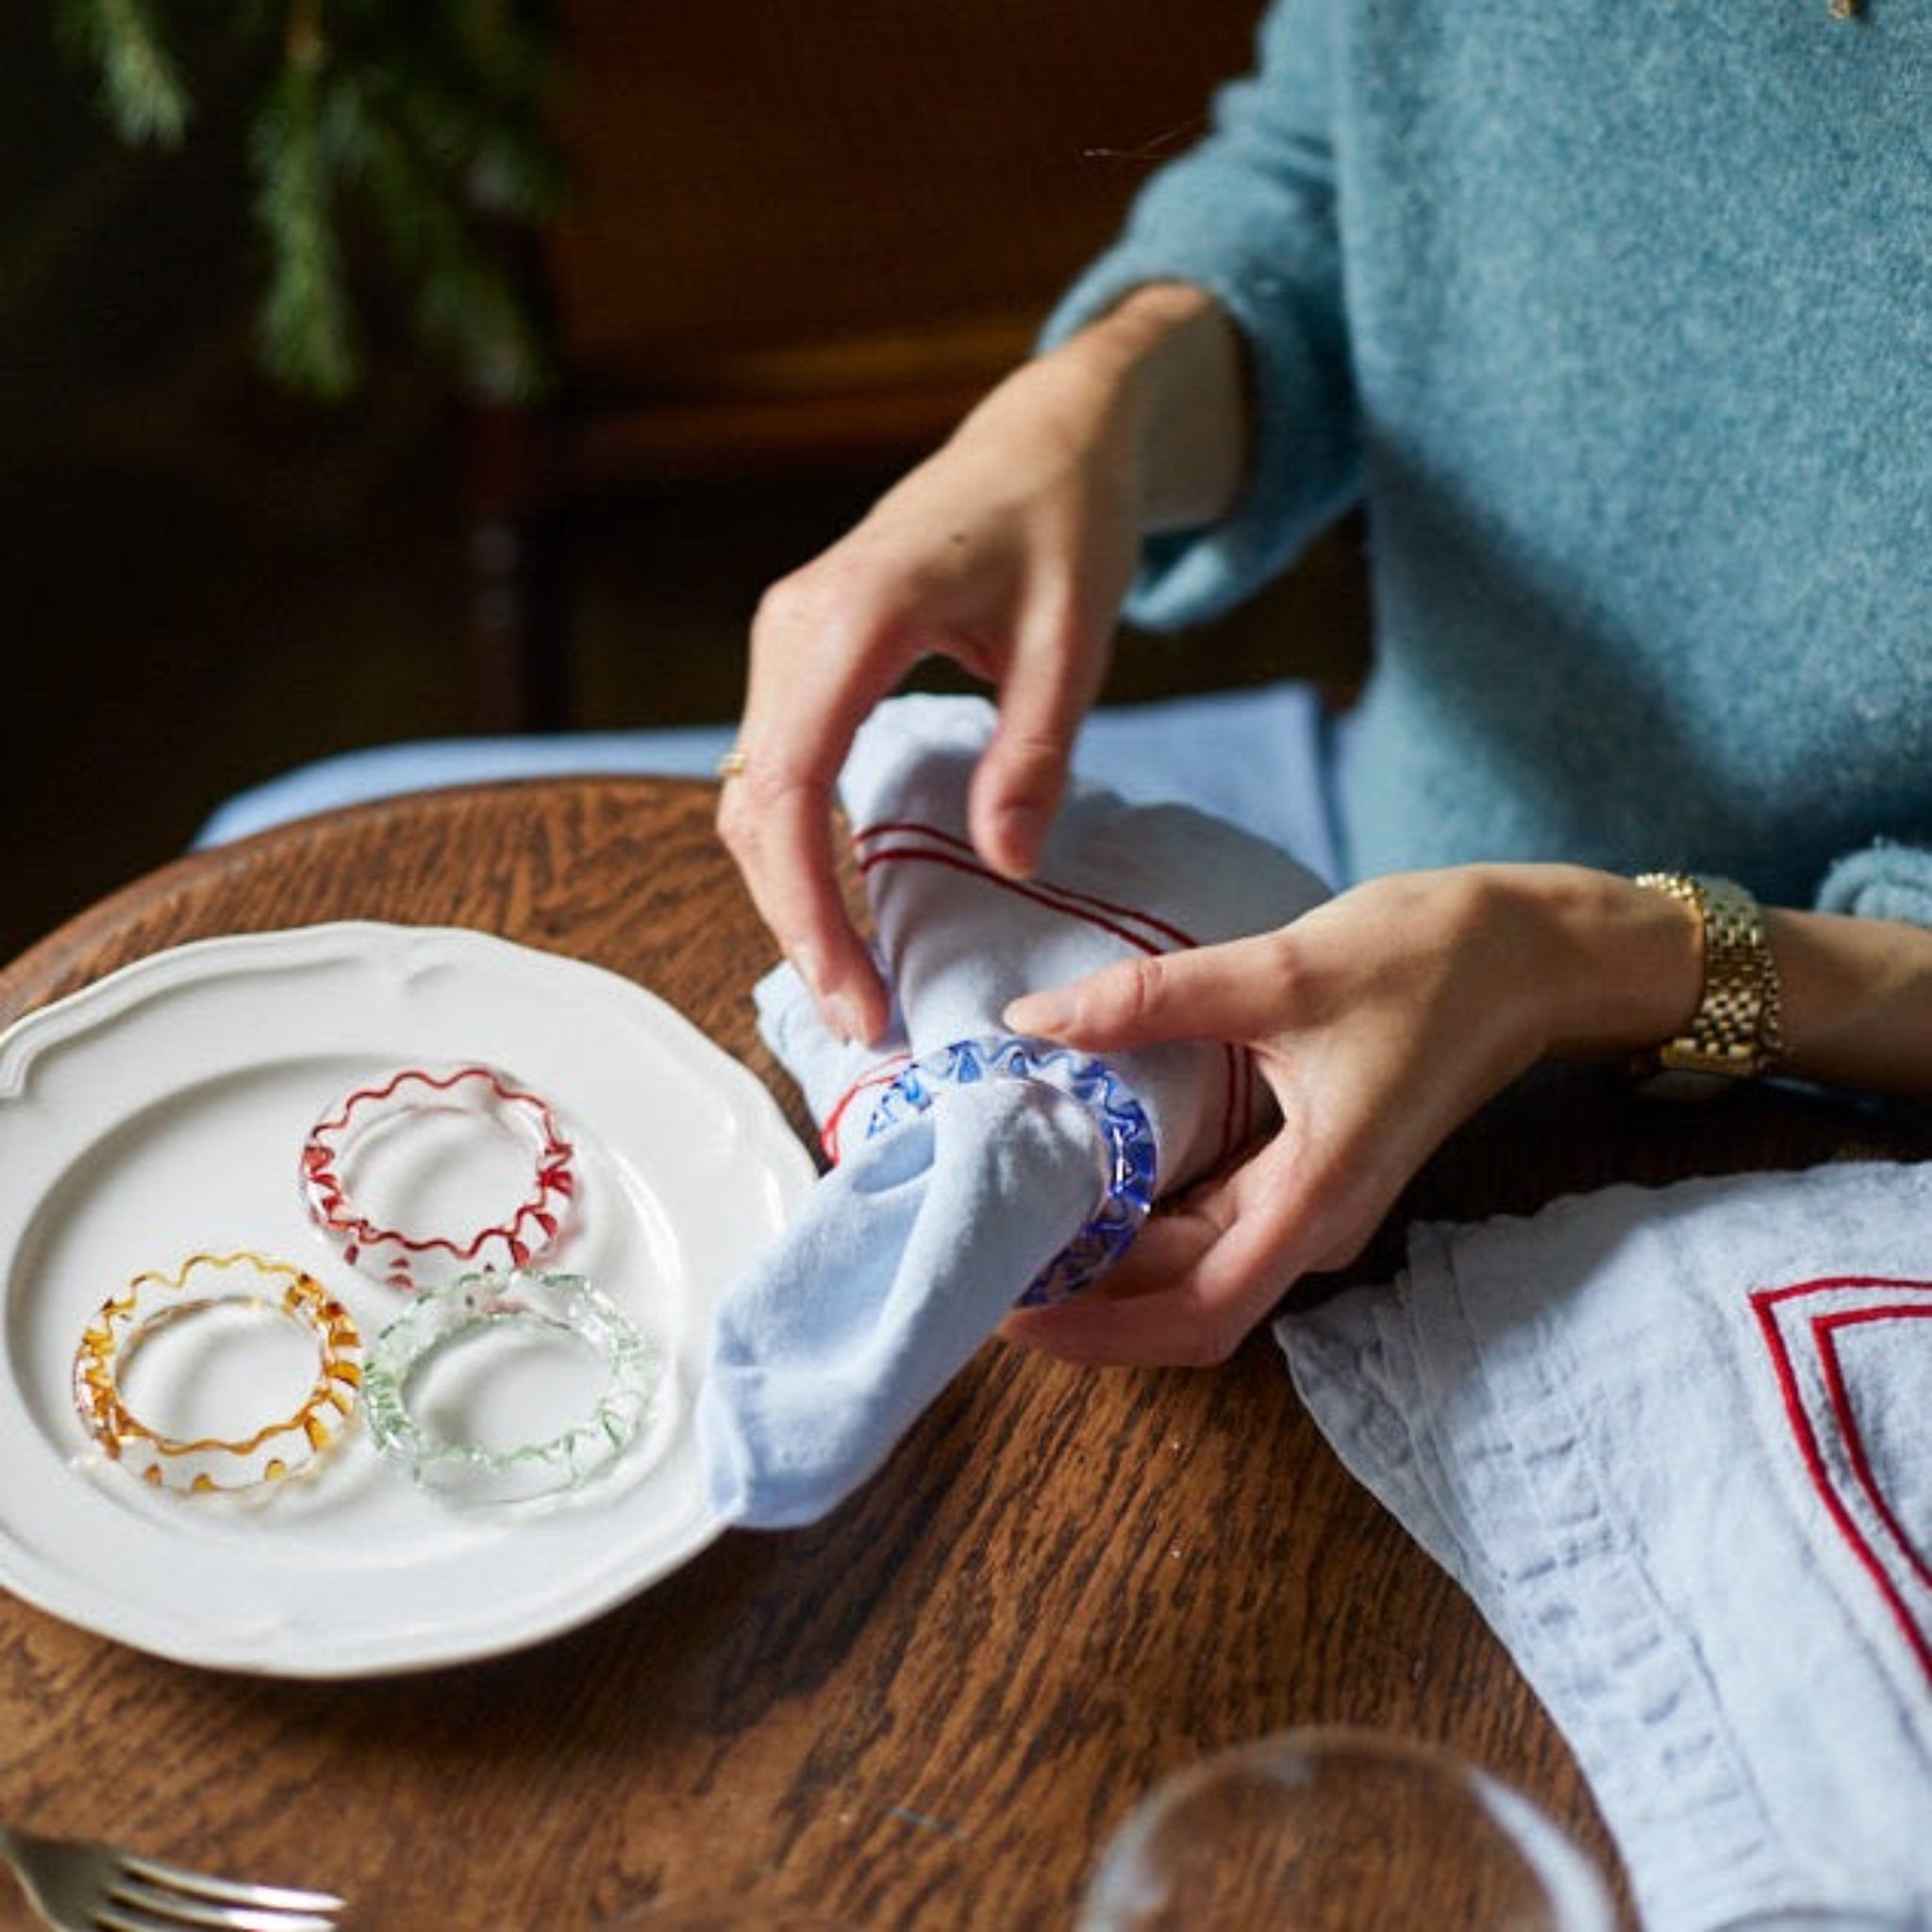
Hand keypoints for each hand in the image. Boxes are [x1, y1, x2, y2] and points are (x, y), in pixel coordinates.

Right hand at [718, 284, 1248, 1045]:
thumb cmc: (1066, 523)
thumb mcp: (1075, 638)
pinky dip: (796, 851)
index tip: (856, 997)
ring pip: (750, 796)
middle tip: (864, 1021)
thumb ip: (1034, 751)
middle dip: (796, 923)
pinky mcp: (801, 657)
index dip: (807, 907)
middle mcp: (791, 628)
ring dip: (790, 894)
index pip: (789, 788)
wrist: (1044, 440)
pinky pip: (774, 770)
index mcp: (850, 617)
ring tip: (856, 984)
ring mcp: (785, 641)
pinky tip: (844, 908)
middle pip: (751, 806)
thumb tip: (1002, 867)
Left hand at [998, 865, 1704, 1366]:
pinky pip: (1213, 1219)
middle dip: (1083, 1296)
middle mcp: (1313, 1222)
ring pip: (1194, 1265)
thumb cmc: (1432, 961)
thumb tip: (1032, 1022)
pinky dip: (1144, 1217)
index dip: (1097, 1331)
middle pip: (1181, 1301)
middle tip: (982, 1255)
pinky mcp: (1308, 1166)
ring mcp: (1312, 1200)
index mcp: (1316, 1200)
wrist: (1537, 950)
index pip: (1194, 1315)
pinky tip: (1085, 1180)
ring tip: (1014, 1224)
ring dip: (1109, 1261)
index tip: (1010, 1312)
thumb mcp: (1282, 969)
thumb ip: (1150, 1001)